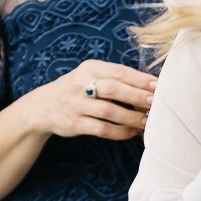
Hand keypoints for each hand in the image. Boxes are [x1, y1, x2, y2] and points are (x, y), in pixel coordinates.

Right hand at [21, 58, 156, 141]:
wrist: (43, 106)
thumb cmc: (76, 89)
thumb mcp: (89, 75)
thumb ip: (114, 78)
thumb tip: (149, 86)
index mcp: (89, 68)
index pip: (118, 72)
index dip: (139, 79)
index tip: (157, 86)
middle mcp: (81, 84)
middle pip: (114, 90)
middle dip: (137, 97)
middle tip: (155, 103)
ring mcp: (77, 105)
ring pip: (109, 111)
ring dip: (131, 117)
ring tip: (146, 121)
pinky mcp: (75, 124)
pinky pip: (101, 129)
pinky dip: (119, 132)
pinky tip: (131, 132)